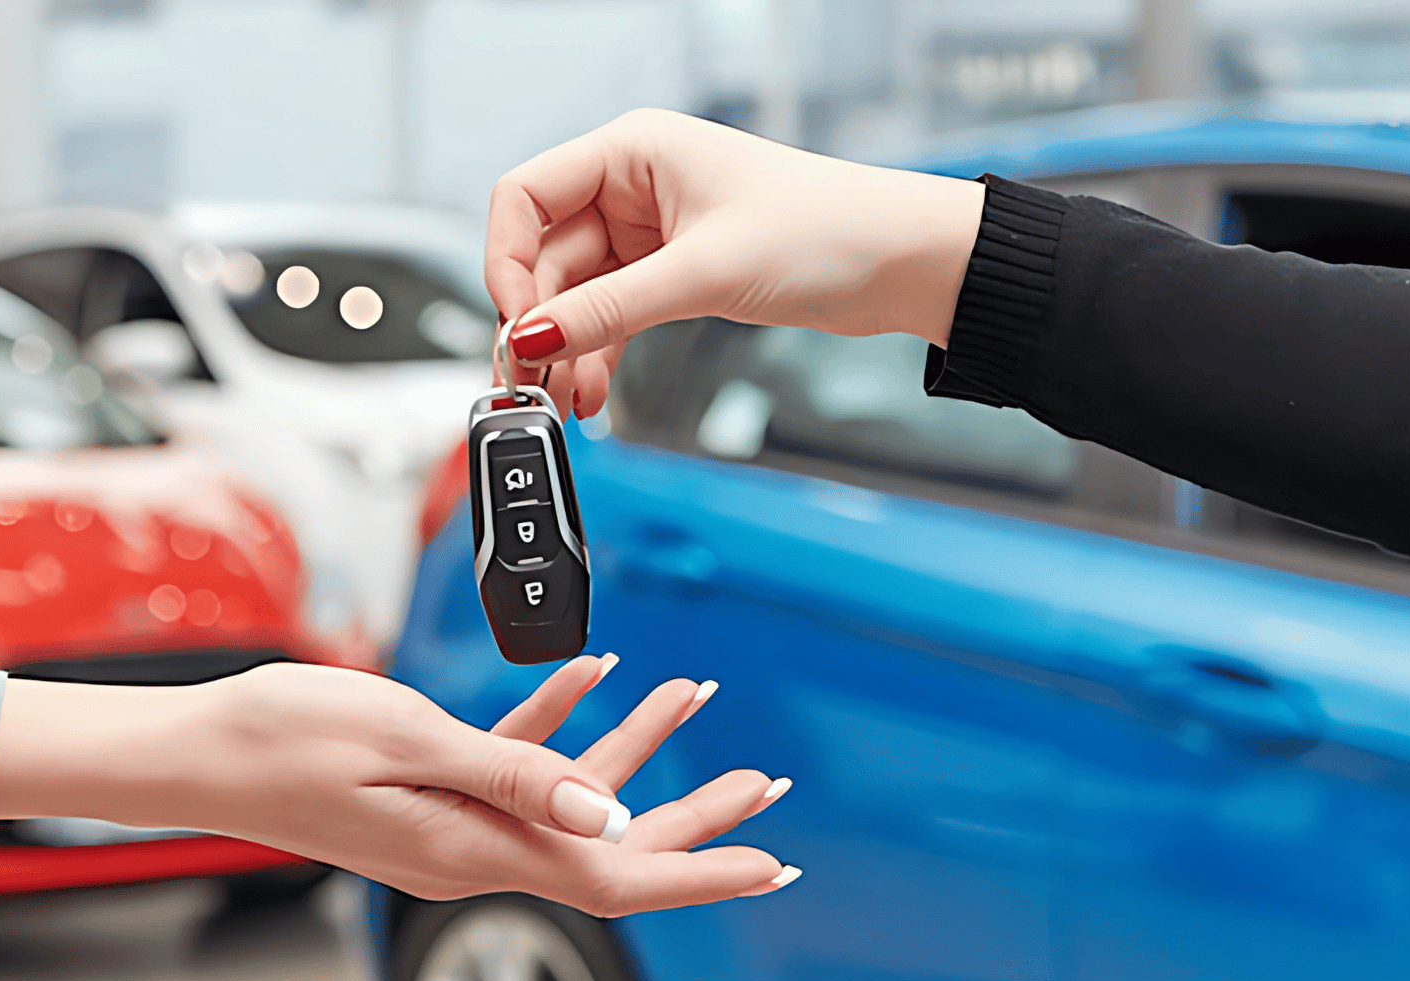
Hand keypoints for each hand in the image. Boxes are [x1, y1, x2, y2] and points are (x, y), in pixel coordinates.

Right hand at [0, 658, 796, 916]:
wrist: (201, 748)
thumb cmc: (286, 737)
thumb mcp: (410, 740)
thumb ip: (516, 776)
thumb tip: (609, 813)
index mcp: (475, 847)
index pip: (615, 872)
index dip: (699, 867)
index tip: (767, 859)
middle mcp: (472, 848)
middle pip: (609, 840)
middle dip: (692, 814)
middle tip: (761, 787)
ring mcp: (450, 823)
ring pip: (568, 797)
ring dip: (633, 751)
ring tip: (692, 702)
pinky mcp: (428, 793)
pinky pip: (513, 766)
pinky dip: (556, 726)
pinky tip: (588, 680)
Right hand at [487, 108, 985, 417]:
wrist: (903, 263)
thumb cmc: (827, 230)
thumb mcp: (703, 272)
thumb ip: (608, 309)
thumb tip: (532, 336)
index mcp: (633, 150)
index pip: (525, 197)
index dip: (506, 262)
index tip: (516, 323)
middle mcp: (634, 185)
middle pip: (545, 255)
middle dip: (538, 322)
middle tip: (531, 379)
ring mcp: (653, 232)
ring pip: (577, 294)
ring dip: (567, 348)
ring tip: (564, 400)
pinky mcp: (676, 272)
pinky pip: (613, 314)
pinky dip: (599, 352)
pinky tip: (595, 392)